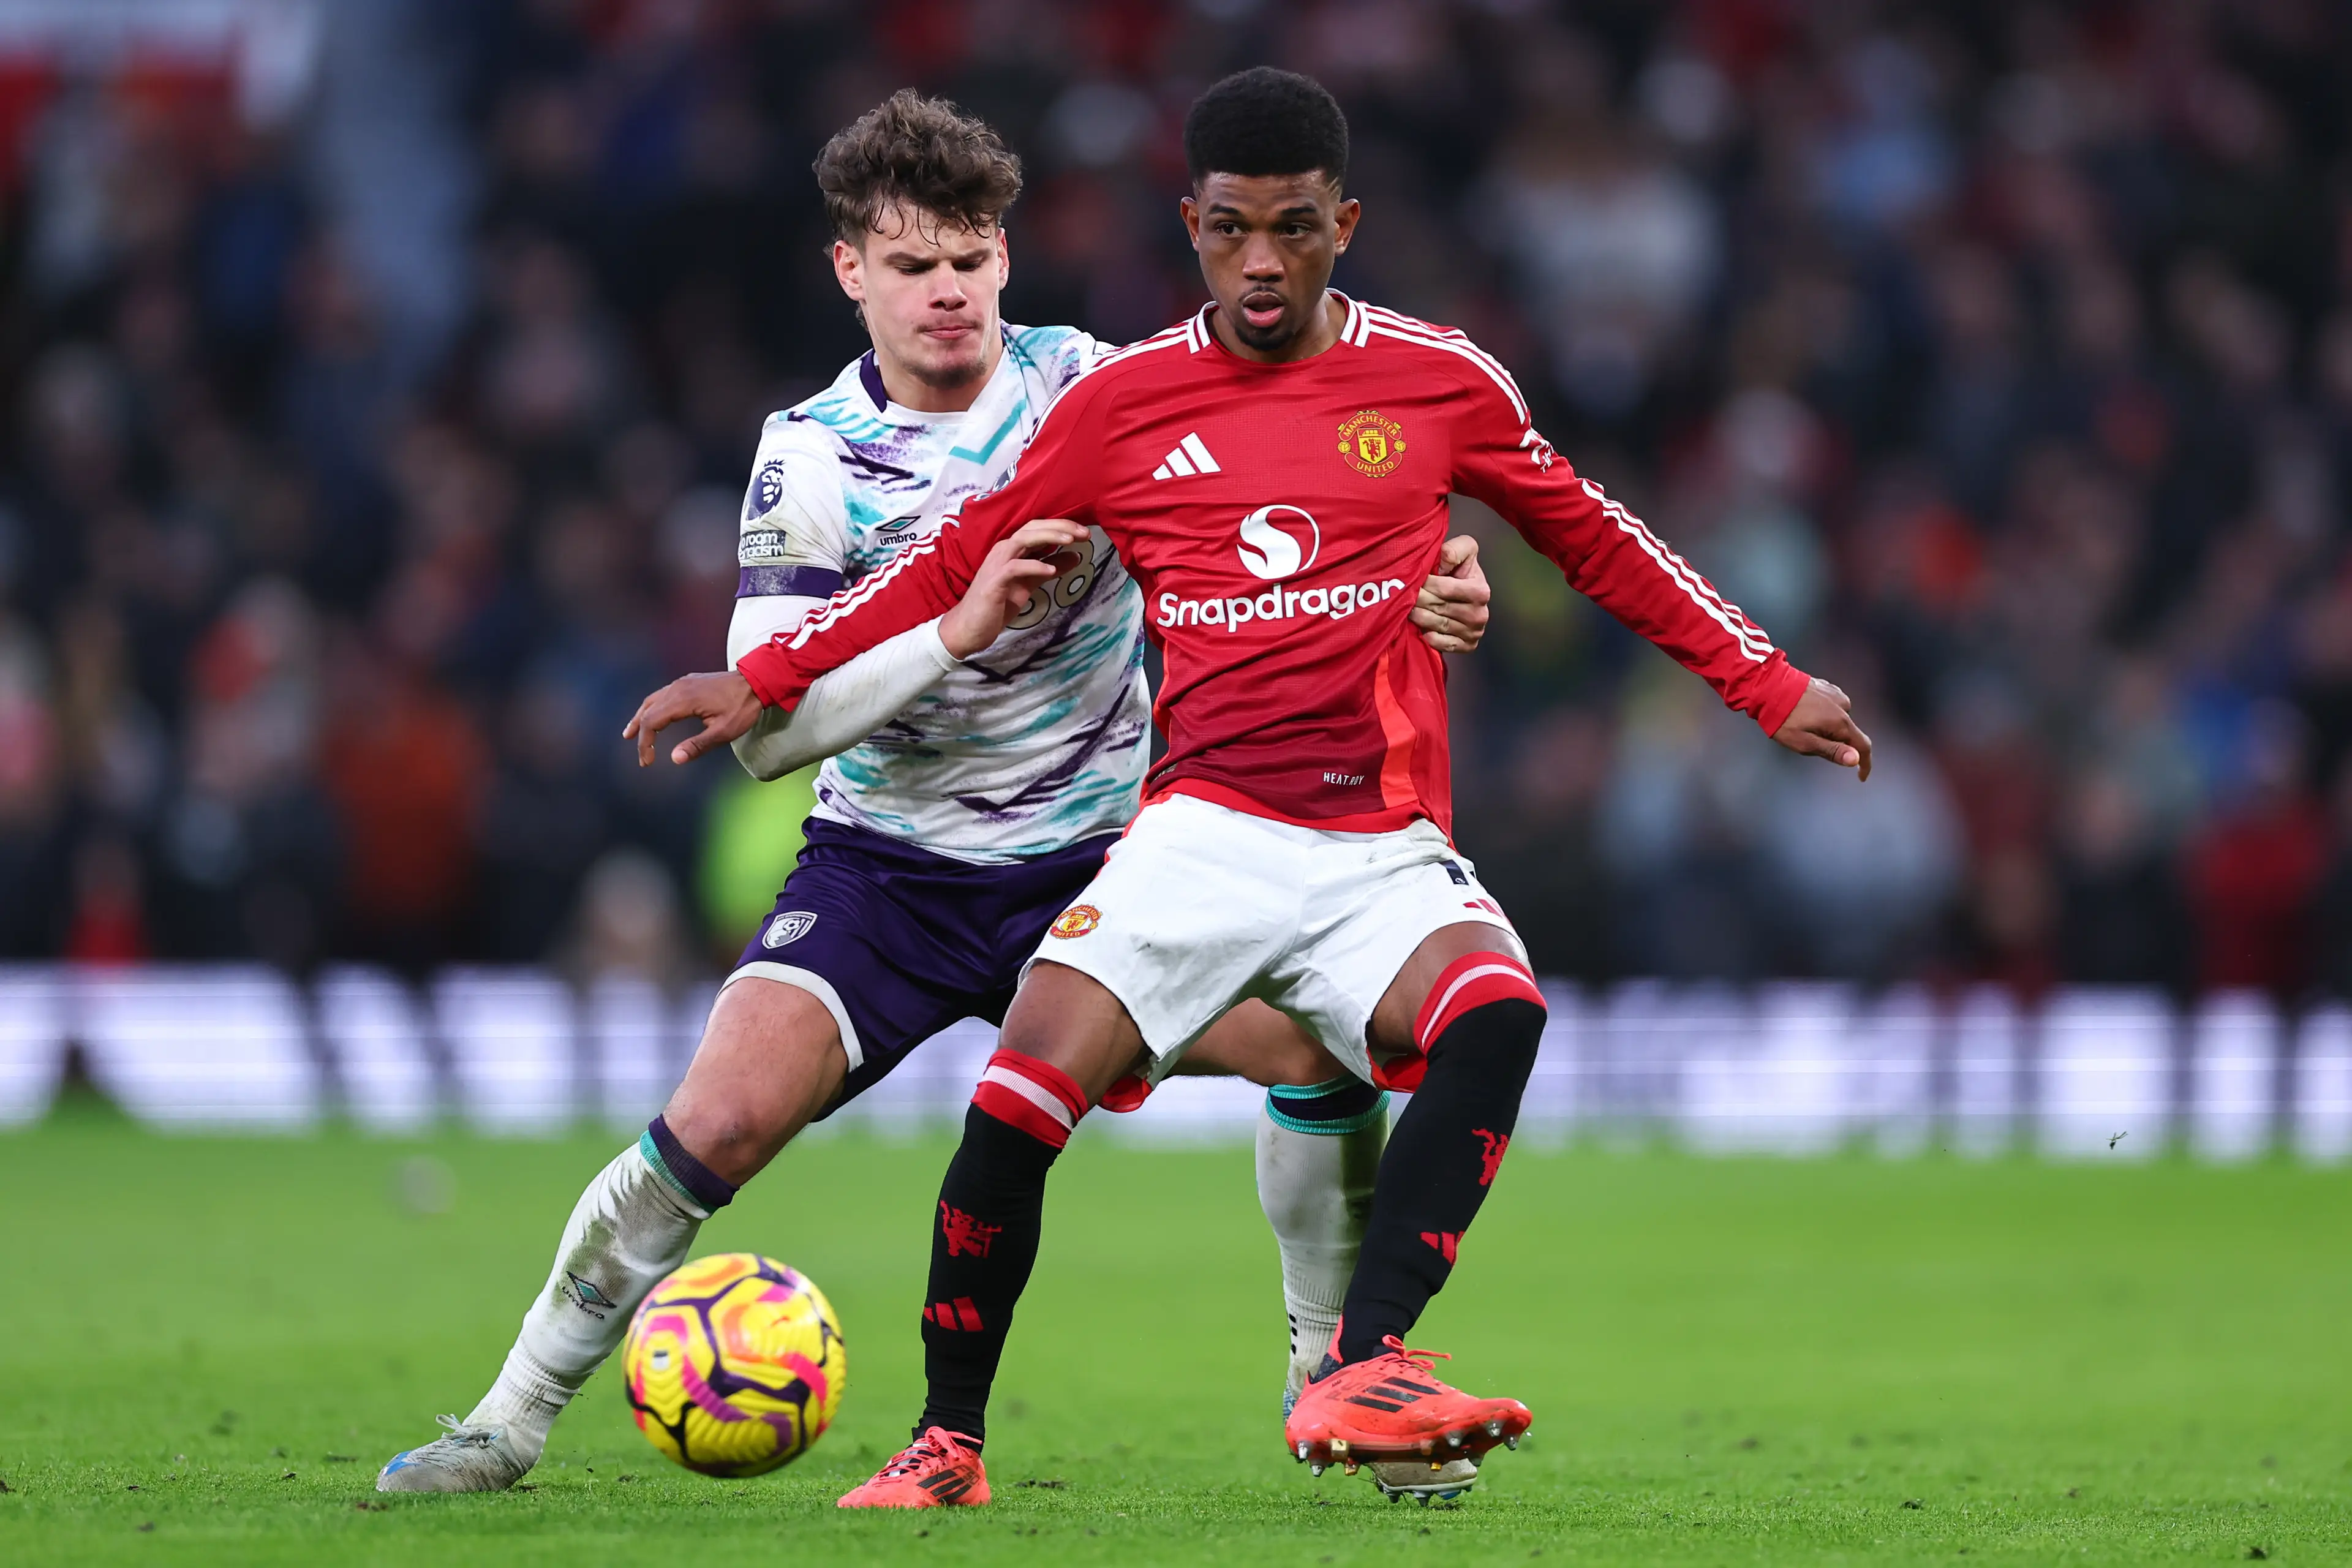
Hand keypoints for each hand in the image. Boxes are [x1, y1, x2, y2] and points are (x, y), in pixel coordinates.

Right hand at [624, 671, 764, 766]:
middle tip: (640, 756)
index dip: (645, 743)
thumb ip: (698, 745)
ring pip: (652, 701)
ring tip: (631, 733)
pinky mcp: (687, 682)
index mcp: (683, 700)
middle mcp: (677, 688)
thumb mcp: (724, 731)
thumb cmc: (742, 707)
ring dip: (641, 718)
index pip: (652, 722)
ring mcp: (682, 683)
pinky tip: (653, 716)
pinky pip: (662, 695)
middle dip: (640, 734)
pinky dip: (652, 708)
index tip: (647, 762)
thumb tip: (674, 759)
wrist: (757, 680)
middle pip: (648, 711)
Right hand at [940, 518, 1088, 657]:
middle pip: (1032, 529)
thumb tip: (1075, 557)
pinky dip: (1033, 566)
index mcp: (1012, 549)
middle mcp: (1004, 551)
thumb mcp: (1030, 584)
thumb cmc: (997, 604)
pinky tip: (1051, 570)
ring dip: (1048, 538)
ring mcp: (997, 565)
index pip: (1037, 529)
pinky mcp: (994, 582)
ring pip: (1023, 540)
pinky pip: (1014, 568)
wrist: (970, 626)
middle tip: (1083, 532)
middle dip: (1059, 527)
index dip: (1061, 526)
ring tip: (1071, 541)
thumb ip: (1049, 569)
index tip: (1083, 532)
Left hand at [1412, 533, 1490, 652]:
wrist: (1467, 592)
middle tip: (1402, 593)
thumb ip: (1454, 550)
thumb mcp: (1464, 550)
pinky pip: (1441, 644)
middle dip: (1417, 599)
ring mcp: (1474, 632)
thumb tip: (1441, 563)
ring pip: (1436, 624)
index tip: (1412, 577)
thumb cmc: (1460, 570)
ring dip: (1417, 616)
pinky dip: (1428, 636)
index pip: (1444, 589)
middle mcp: (1480, 614)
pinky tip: (1420, 628)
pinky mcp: (1467, 646)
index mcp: (1480, 591)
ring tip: (1407, 607)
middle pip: (1437, 607)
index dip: (1425, 582)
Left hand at [1772, 676, 1873, 780]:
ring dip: (1828, 727)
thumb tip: (1855, 759)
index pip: (1863, 746)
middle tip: (1809, 741)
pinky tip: (1806, 713)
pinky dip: (1824, 714)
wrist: (1769, 687)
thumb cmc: (1783, 718)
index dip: (1864, 764)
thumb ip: (1832, 751)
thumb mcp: (1805, 743)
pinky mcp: (1827, 687)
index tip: (1861, 775)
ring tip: (1803, 725)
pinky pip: (1832, 707)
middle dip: (1835, 743)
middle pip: (1849, 733)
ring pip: (1839, 719)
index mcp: (1840, 722)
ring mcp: (1835, 694)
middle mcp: (1843, 706)